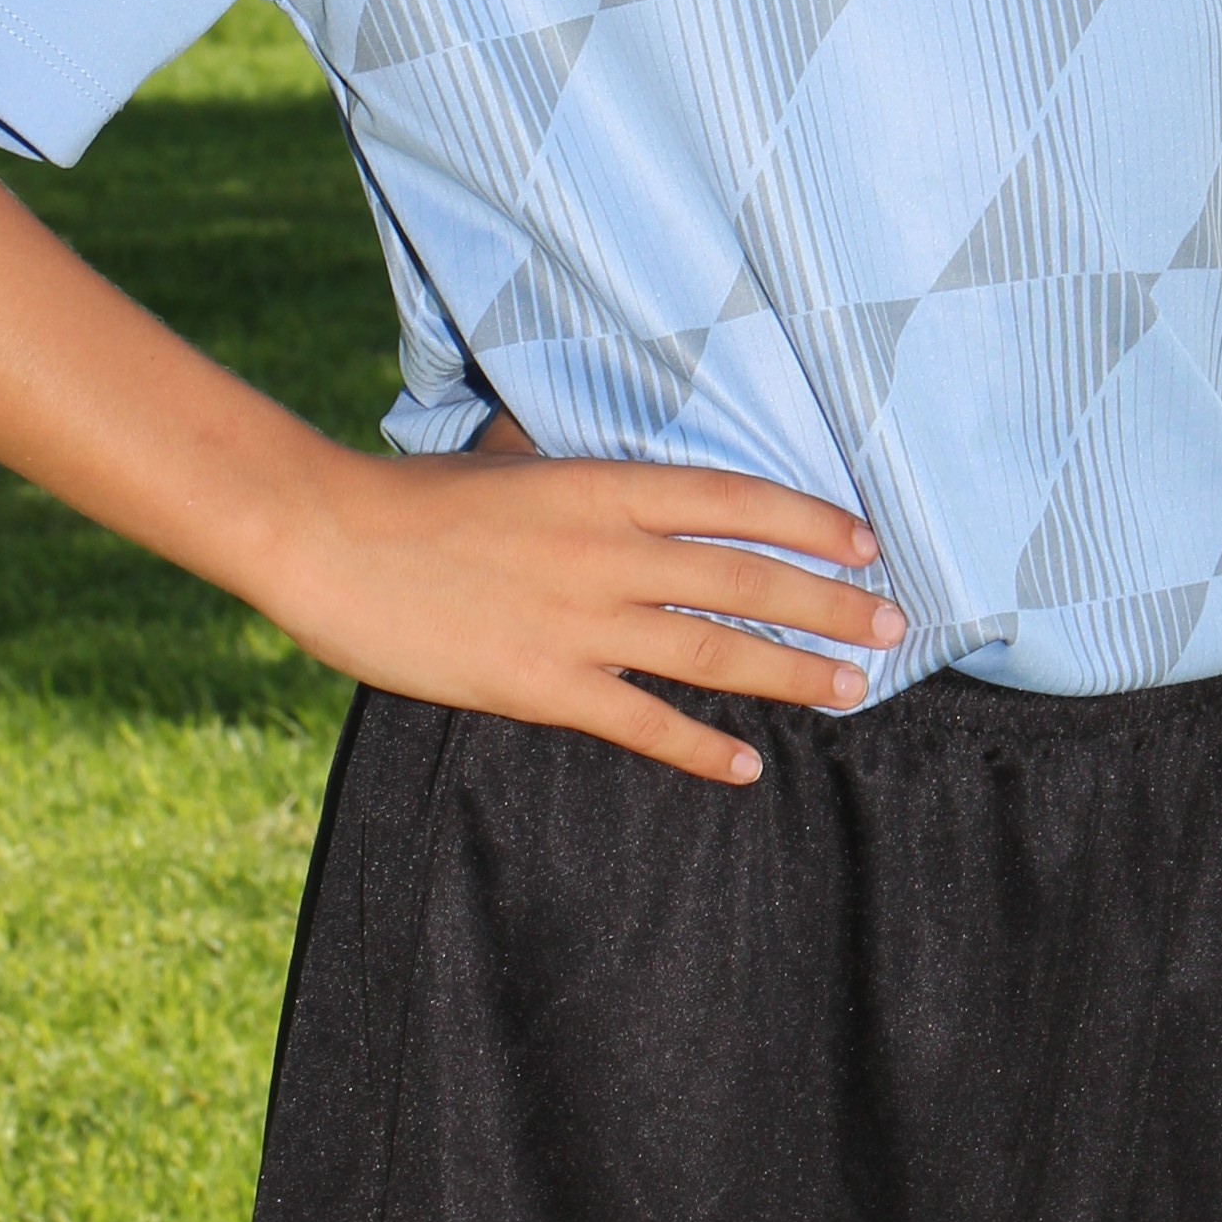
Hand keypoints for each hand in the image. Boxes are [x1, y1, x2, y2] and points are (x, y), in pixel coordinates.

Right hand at [282, 423, 902, 784]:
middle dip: (829, 603)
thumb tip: (592, 456)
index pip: (735, 500)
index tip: (866, 541)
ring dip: (790, 673)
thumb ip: (567, 468)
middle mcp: (609, 551)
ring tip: (850, 690)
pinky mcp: (541, 685)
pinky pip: (642, 723)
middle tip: (892, 624)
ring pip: (714, 650)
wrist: (330, 537)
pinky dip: (700, 746)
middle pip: (746, 578)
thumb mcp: (507, 458)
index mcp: (602, 486)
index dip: (810, 522)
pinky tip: (747, 765)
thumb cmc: (411, 496)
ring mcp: (580, 622)